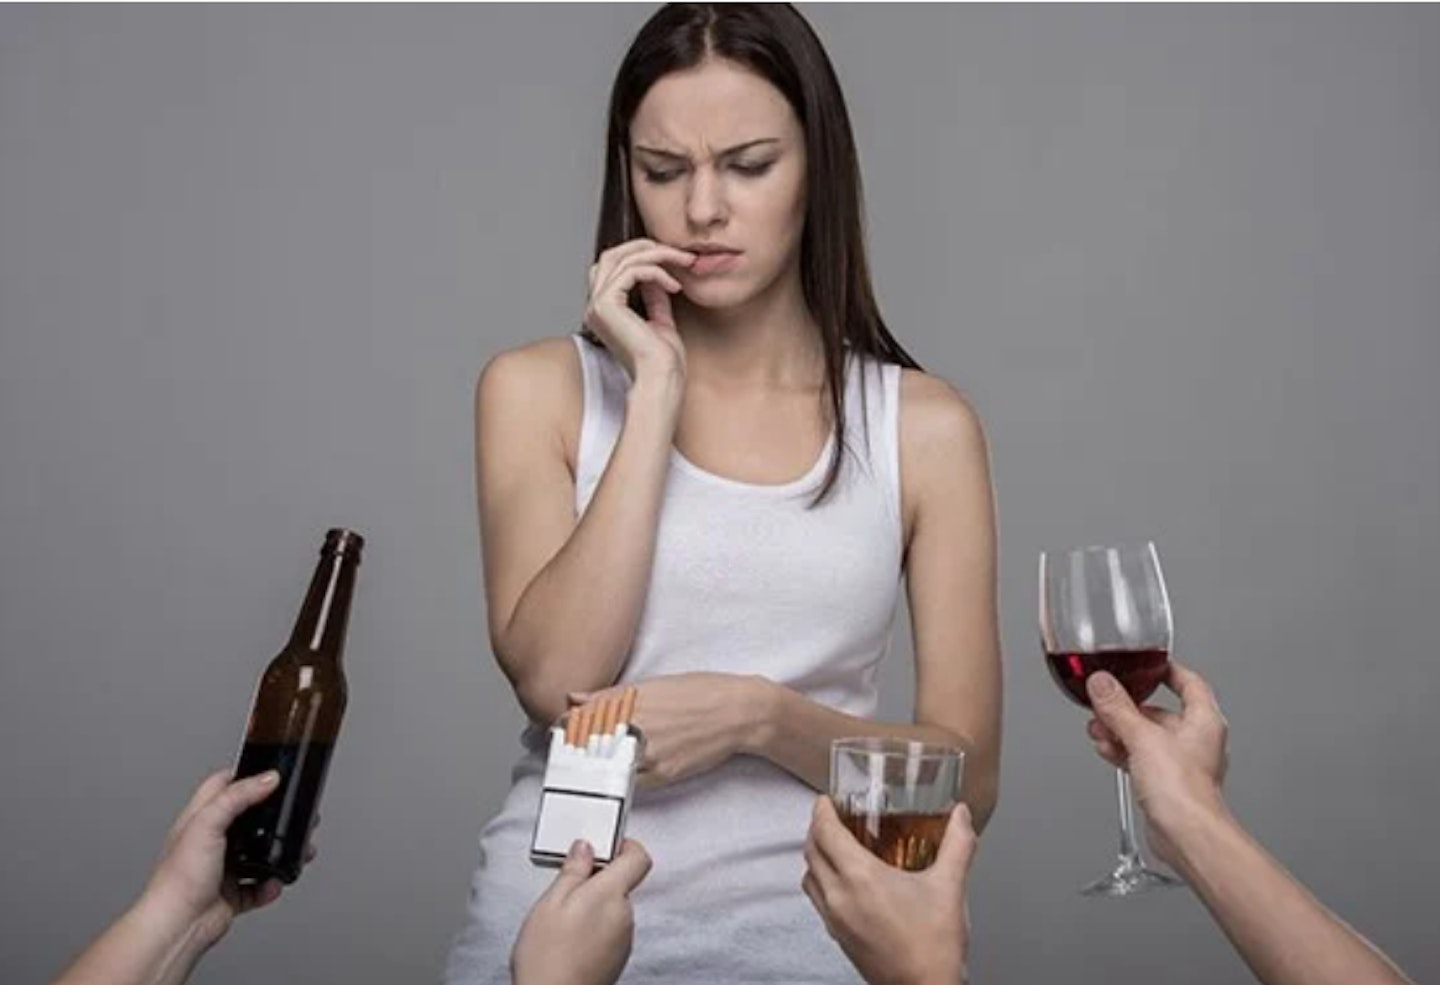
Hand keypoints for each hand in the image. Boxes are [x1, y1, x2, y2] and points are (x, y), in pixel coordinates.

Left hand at [138, 769, 315, 949]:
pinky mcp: (232, 893)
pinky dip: (270, 885)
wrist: (178, 926)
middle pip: (248, 819)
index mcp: (199, 820)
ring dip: (279, 852)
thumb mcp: (206, 824)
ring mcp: (223, 868)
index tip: (268, 774)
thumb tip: (266, 778)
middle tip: (292, 813)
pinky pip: (260, 885)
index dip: (244, 775)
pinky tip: (272, 883)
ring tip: (297, 849)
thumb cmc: (178, 879)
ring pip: (259, 853)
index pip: (221, 786)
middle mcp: (211, 842)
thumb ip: (237, 797)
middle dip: (272, 816)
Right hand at [511, 838, 652, 984]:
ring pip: (614, 907)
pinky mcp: (617, 957)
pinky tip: (570, 938)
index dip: (622, 844)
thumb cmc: (547, 958)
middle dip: (597, 879)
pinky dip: (594, 927)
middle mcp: (624, 915)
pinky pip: (611, 929)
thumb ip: (573, 870)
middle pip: (622, 882)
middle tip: (567, 886)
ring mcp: (624, 939)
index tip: (601, 844)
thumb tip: (585, 848)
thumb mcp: (550, 902)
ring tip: (563, 919)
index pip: (638, 856)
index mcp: (611, 894)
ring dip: (594, 905)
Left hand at [569, 673, 766, 789]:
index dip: (565, 726)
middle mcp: (636, 725)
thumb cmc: (700, 692)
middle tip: (565, 751)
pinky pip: (629, 781)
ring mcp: (648, 752)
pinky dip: (618, 779)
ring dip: (593, 767)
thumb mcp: (653, 684)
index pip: (580, 717)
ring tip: (589, 766)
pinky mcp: (662, 774)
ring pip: (605, 766)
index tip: (558, 729)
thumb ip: (610, 696)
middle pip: (587, 744)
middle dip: (573, 748)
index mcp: (630, 700)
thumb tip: (575, 698)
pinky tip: (617, 775)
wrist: (738, 713)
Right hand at [584, 239, 695, 384]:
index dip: (641, 255)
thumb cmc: (663, 360)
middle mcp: (594, 306)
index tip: (673, 261)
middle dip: (646, 246)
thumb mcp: (660, 320)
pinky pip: (631, 271)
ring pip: (621, 257)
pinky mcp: (606, 305)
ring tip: (683, 263)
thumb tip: (658, 274)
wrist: (661, 379)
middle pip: (611, 254)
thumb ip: (654, 296)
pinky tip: (674, 285)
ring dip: (657, 255)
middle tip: (677, 253)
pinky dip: (657, 271)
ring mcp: (596, 305)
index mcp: (604, 311)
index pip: (613, 267)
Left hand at [802, 797, 973, 984]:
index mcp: (860, 878)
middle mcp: (839, 898)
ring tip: (835, 846)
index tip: (827, 800)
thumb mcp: (949, 887)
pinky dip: (821, 881)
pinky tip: (844, 882)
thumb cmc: (933, 947)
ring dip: (816, 856)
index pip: (825, 833)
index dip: (822, 811)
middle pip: (811, 852)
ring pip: (809, 877)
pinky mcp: (837, 937)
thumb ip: (957, 844)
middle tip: (831, 817)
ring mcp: (834, 920)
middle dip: (817, 829)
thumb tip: (961, 816)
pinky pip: (817, 900)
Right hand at [1085, 659, 1229, 867]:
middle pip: (1161, 711)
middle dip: (1130, 707)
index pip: (1188, 682)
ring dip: (1122, 730)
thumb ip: (1118, 708)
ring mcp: (1183, 762)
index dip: (1165, 671)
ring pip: (1148, 735)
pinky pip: (1143, 757)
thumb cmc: (1184, 790)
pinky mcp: (1168, 782)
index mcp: (1204, 720)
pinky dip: (1125, 750)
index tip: (1145, 665)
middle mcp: (1197, 739)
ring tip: (1099, 726)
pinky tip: (1107, 748)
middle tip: (1107, 700)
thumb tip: (1102, 684)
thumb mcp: (1142, 737)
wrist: (1186, 834)